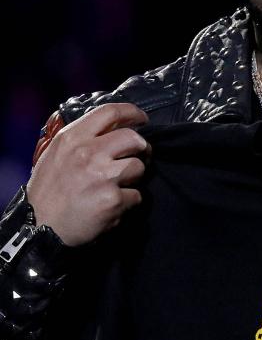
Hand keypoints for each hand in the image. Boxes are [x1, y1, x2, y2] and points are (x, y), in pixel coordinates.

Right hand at [26, 103, 150, 245]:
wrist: (40, 227)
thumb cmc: (49, 190)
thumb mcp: (57, 153)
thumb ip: (83, 138)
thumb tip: (114, 128)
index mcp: (73, 138)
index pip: (110, 112)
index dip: (133, 113)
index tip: (142, 119)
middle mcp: (88, 153)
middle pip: (134, 138)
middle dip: (142, 148)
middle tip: (140, 156)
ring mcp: (103, 176)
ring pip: (139, 167)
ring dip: (134, 178)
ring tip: (118, 186)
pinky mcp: (113, 200)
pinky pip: (137, 195)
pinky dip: (129, 202)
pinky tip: (112, 205)